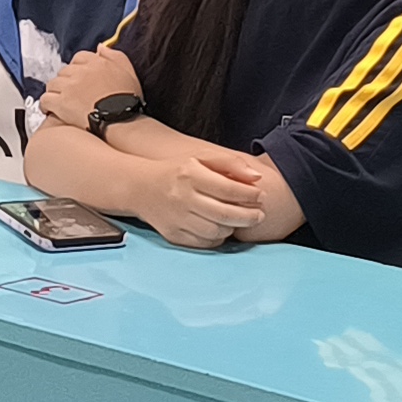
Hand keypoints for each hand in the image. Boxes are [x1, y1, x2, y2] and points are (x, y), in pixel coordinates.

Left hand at [46, 42, 135, 116]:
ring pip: (52, 84)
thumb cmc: (128, 100)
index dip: (78, 69)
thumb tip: (100, 47)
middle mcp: (81, 72)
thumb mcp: (128, 71)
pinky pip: (45, 99)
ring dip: (55, 92)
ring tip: (60, 102)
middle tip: (71, 94)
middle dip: (66, 82)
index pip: (79, 58)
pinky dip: (46, 105)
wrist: (122, 121)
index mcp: (97, 62)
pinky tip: (51, 111)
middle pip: (64, 71)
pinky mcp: (61, 103)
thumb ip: (114, 56)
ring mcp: (69, 87)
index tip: (80, 79)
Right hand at [117, 139, 281, 248]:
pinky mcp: (173, 235)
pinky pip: (203, 243)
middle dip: (248, 216)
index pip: (228, 188)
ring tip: (238, 220)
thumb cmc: (177, 171)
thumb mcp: (201, 158)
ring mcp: (177, 218)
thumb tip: (257, 178)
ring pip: (216, 231)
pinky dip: (217, 239)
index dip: (250, 194)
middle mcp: (183, 197)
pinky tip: (221, 229)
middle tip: (260, 215)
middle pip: (225, 213)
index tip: (261, 196)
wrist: (140, 187)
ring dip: (233, 227)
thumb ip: (231, 163)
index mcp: (190, 174)